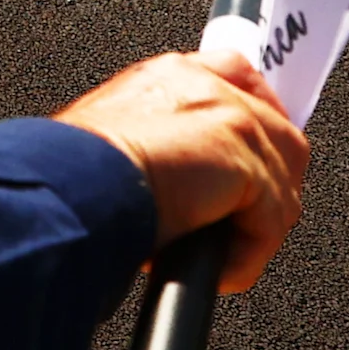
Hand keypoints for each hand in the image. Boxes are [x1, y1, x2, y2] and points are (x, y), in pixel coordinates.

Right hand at [53, 49, 309, 292]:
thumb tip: (175, 197)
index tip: (250, 171)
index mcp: (168, 77)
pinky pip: (271, 218)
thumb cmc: (69, 179)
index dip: (255, 125)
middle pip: (277, 131)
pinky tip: (218, 272)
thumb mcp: (108, 153)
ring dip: (257, 229)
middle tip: (238, 230)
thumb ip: (150, 153)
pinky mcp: (242, 151)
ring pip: (281, 179)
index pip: (237, 78)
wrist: (66, 185)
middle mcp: (202, 82)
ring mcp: (228, 113)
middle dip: (268, 187)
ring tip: (221, 259)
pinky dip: (249, 255)